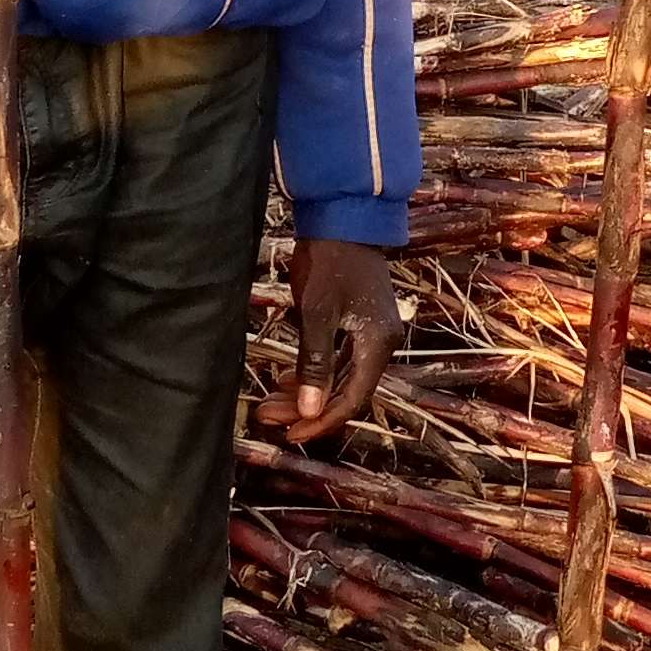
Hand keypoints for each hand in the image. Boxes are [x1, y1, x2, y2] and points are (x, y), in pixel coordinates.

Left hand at [254, 239, 400, 443]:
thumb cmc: (328, 262)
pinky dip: (315, 371)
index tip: (290, 432)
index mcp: (377, 344)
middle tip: (268, 415)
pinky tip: (289, 377)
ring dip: (307, 390)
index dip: (322, 421)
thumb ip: (315, 365)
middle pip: (346, 391)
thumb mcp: (316, 314)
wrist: (342, 217)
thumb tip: (311, 411)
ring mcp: (372, 332)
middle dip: (306, 407)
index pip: (352, 399)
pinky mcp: (360, 321)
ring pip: (340, 376)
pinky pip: (339, 359)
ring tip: (271, 399)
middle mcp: (381, 343)